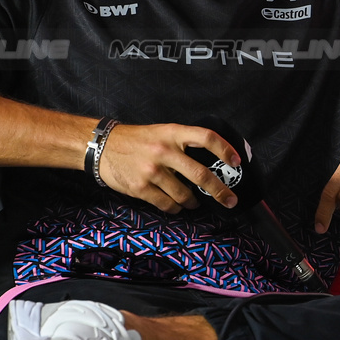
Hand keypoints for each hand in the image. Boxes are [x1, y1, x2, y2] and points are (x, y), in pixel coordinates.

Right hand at [96, 123, 240, 213]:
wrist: (102, 146)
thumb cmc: (136, 140)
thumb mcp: (162, 131)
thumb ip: (183, 143)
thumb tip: (211, 159)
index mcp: (172, 133)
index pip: (206, 137)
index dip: (225, 149)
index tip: (236, 162)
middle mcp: (164, 151)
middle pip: (201, 174)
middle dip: (220, 191)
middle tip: (230, 200)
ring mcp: (152, 170)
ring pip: (184, 195)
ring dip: (192, 202)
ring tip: (193, 201)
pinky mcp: (141, 188)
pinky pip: (167, 204)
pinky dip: (176, 208)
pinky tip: (176, 206)